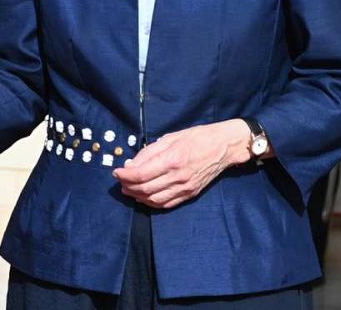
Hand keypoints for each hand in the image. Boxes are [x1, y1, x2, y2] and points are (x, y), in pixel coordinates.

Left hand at [111, 119, 251, 208]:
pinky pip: (166, 204)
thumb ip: (149, 152)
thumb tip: (131, 165)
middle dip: (128, 186)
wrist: (224, 147)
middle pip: (145, 189)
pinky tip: (143, 197)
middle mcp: (178, 176)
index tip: (116, 171)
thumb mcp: (170, 137)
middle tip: (120, 180)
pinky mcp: (190, 194)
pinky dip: (151, 203)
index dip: (125, 175)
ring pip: (154, 199)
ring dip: (137, 196)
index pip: (141, 174)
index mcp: (172, 159)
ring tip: (128, 189)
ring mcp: (185, 188)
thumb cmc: (197, 137)